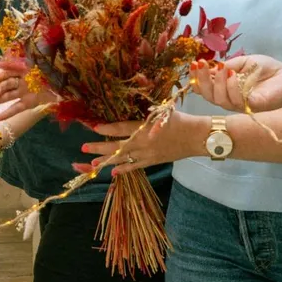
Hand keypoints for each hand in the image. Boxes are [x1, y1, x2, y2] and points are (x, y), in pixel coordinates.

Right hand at [0, 61, 58, 120]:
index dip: (2, 73)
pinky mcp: (28, 103)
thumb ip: (23, 63)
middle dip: (0, 87)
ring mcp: (25, 92)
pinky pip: (16, 108)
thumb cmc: (56, 71)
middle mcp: (23, 79)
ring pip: (9, 95)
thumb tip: (4, 61)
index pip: (10, 70)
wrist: (70, 85)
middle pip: (8, 83)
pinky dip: (7, 113)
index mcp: (26, 68)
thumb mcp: (41, 63)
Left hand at [80, 112, 203, 176]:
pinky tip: (113, 172)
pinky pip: (135, 167)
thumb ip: (147, 112)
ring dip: (107, 161)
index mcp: (145, 128)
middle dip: (99, 148)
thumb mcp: (163, 111)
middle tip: (84, 148)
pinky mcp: (153, 161)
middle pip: (117, 147)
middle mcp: (143, 143)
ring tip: (92, 163)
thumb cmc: (181, 120)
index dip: (107, 128)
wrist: (197, 137)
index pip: (121, 128)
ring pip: (123, 159)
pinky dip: (124, 170)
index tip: (93, 128)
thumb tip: (134, 108)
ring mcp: (147, 155)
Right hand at [194, 56, 281, 113]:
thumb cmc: (270, 70)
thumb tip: (211, 67)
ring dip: (218, 83)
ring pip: (220, 100)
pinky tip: (233, 75)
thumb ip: (229, 64)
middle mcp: (232, 100)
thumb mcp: (245, 62)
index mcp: (227, 89)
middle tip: (202, 65)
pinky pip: (237, 101)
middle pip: (209, 96)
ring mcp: (242, 105)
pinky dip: (232, 87)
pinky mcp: (254, 107)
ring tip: (222, 68)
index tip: (194, 64)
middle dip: (202, 80)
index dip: (197, 78)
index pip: (206, 89)